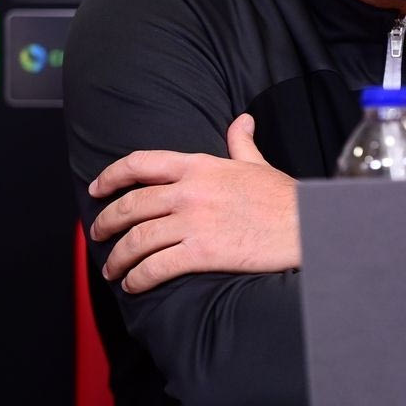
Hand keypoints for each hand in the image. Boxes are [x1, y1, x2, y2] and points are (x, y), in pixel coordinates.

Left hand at [89, 113, 300, 293]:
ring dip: (118, 258)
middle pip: (131, 205)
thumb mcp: (257, 164)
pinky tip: (134, 284)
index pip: (141, 163)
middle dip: (106, 222)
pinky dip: (138, 278)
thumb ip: (240, 143)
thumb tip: (241, 121)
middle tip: (99, 235)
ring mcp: (194, 222)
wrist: (307, 226)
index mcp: (200, 166)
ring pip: (137, 240)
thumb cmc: (284, 198)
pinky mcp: (202, 253)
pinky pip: (156, 267)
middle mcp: (190, 191)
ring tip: (113, 269)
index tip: (97, 189)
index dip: (111, 176)